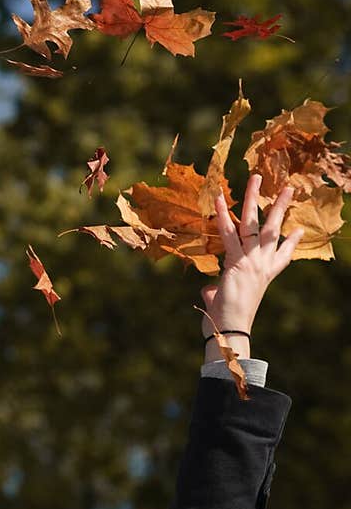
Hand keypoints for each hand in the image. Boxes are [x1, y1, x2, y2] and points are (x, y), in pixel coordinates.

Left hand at [200, 174, 302, 347]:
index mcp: (265, 276)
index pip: (283, 256)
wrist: (231, 330)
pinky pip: (228, 234)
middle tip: (288, 188)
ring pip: (253, 223)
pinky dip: (221, 215)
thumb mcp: (225, 301)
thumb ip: (218, 291)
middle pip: (274, 230)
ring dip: (254, 198)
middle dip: (280, 207)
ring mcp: (251, 262)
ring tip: (256, 178)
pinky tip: (218, 198)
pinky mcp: (237, 262)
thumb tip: (209, 291)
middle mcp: (262, 266)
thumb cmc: (227, 321)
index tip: (299, 230)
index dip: (292, 243)